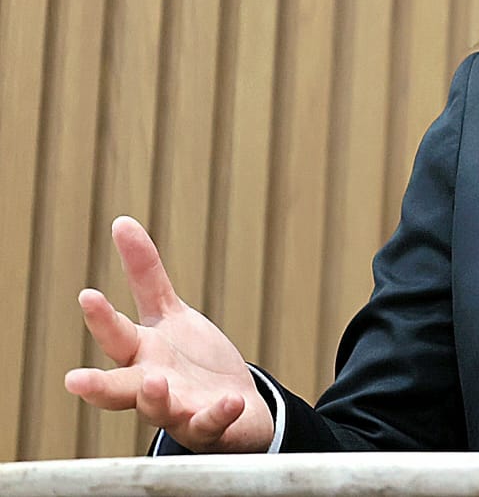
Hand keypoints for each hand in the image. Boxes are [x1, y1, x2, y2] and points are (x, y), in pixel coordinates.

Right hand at [63, 216, 274, 452]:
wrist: (232, 408)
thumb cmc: (190, 361)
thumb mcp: (171, 314)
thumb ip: (146, 275)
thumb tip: (122, 222)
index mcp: (141, 355)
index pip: (117, 335)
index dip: (103, 317)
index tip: (89, 294)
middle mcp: (152, 386)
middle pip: (120, 386)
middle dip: (97, 385)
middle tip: (75, 380)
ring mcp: (178, 409)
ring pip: (158, 410)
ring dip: (154, 398)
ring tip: (155, 381)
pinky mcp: (210, 426)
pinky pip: (210, 423)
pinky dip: (218, 414)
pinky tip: (230, 400)